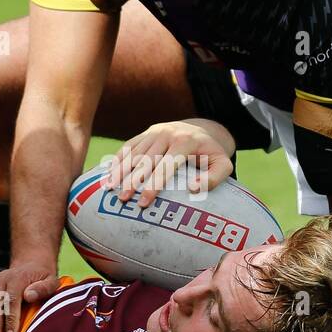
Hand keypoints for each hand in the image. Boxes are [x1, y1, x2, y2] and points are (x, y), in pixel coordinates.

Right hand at [105, 119, 234, 207]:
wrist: (202, 129)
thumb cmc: (212, 154)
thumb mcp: (223, 164)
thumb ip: (214, 177)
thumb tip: (194, 188)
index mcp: (185, 142)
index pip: (166, 165)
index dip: (154, 184)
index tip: (144, 202)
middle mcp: (167, 134)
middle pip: (146, 159)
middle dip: (132, 180)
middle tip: (122, 199)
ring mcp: (154, 132)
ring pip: (133, 152)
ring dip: (120, 170)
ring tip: (109, 189)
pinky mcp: (146, 133)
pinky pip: (129, 146)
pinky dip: (117, 159)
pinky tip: (108, 174)